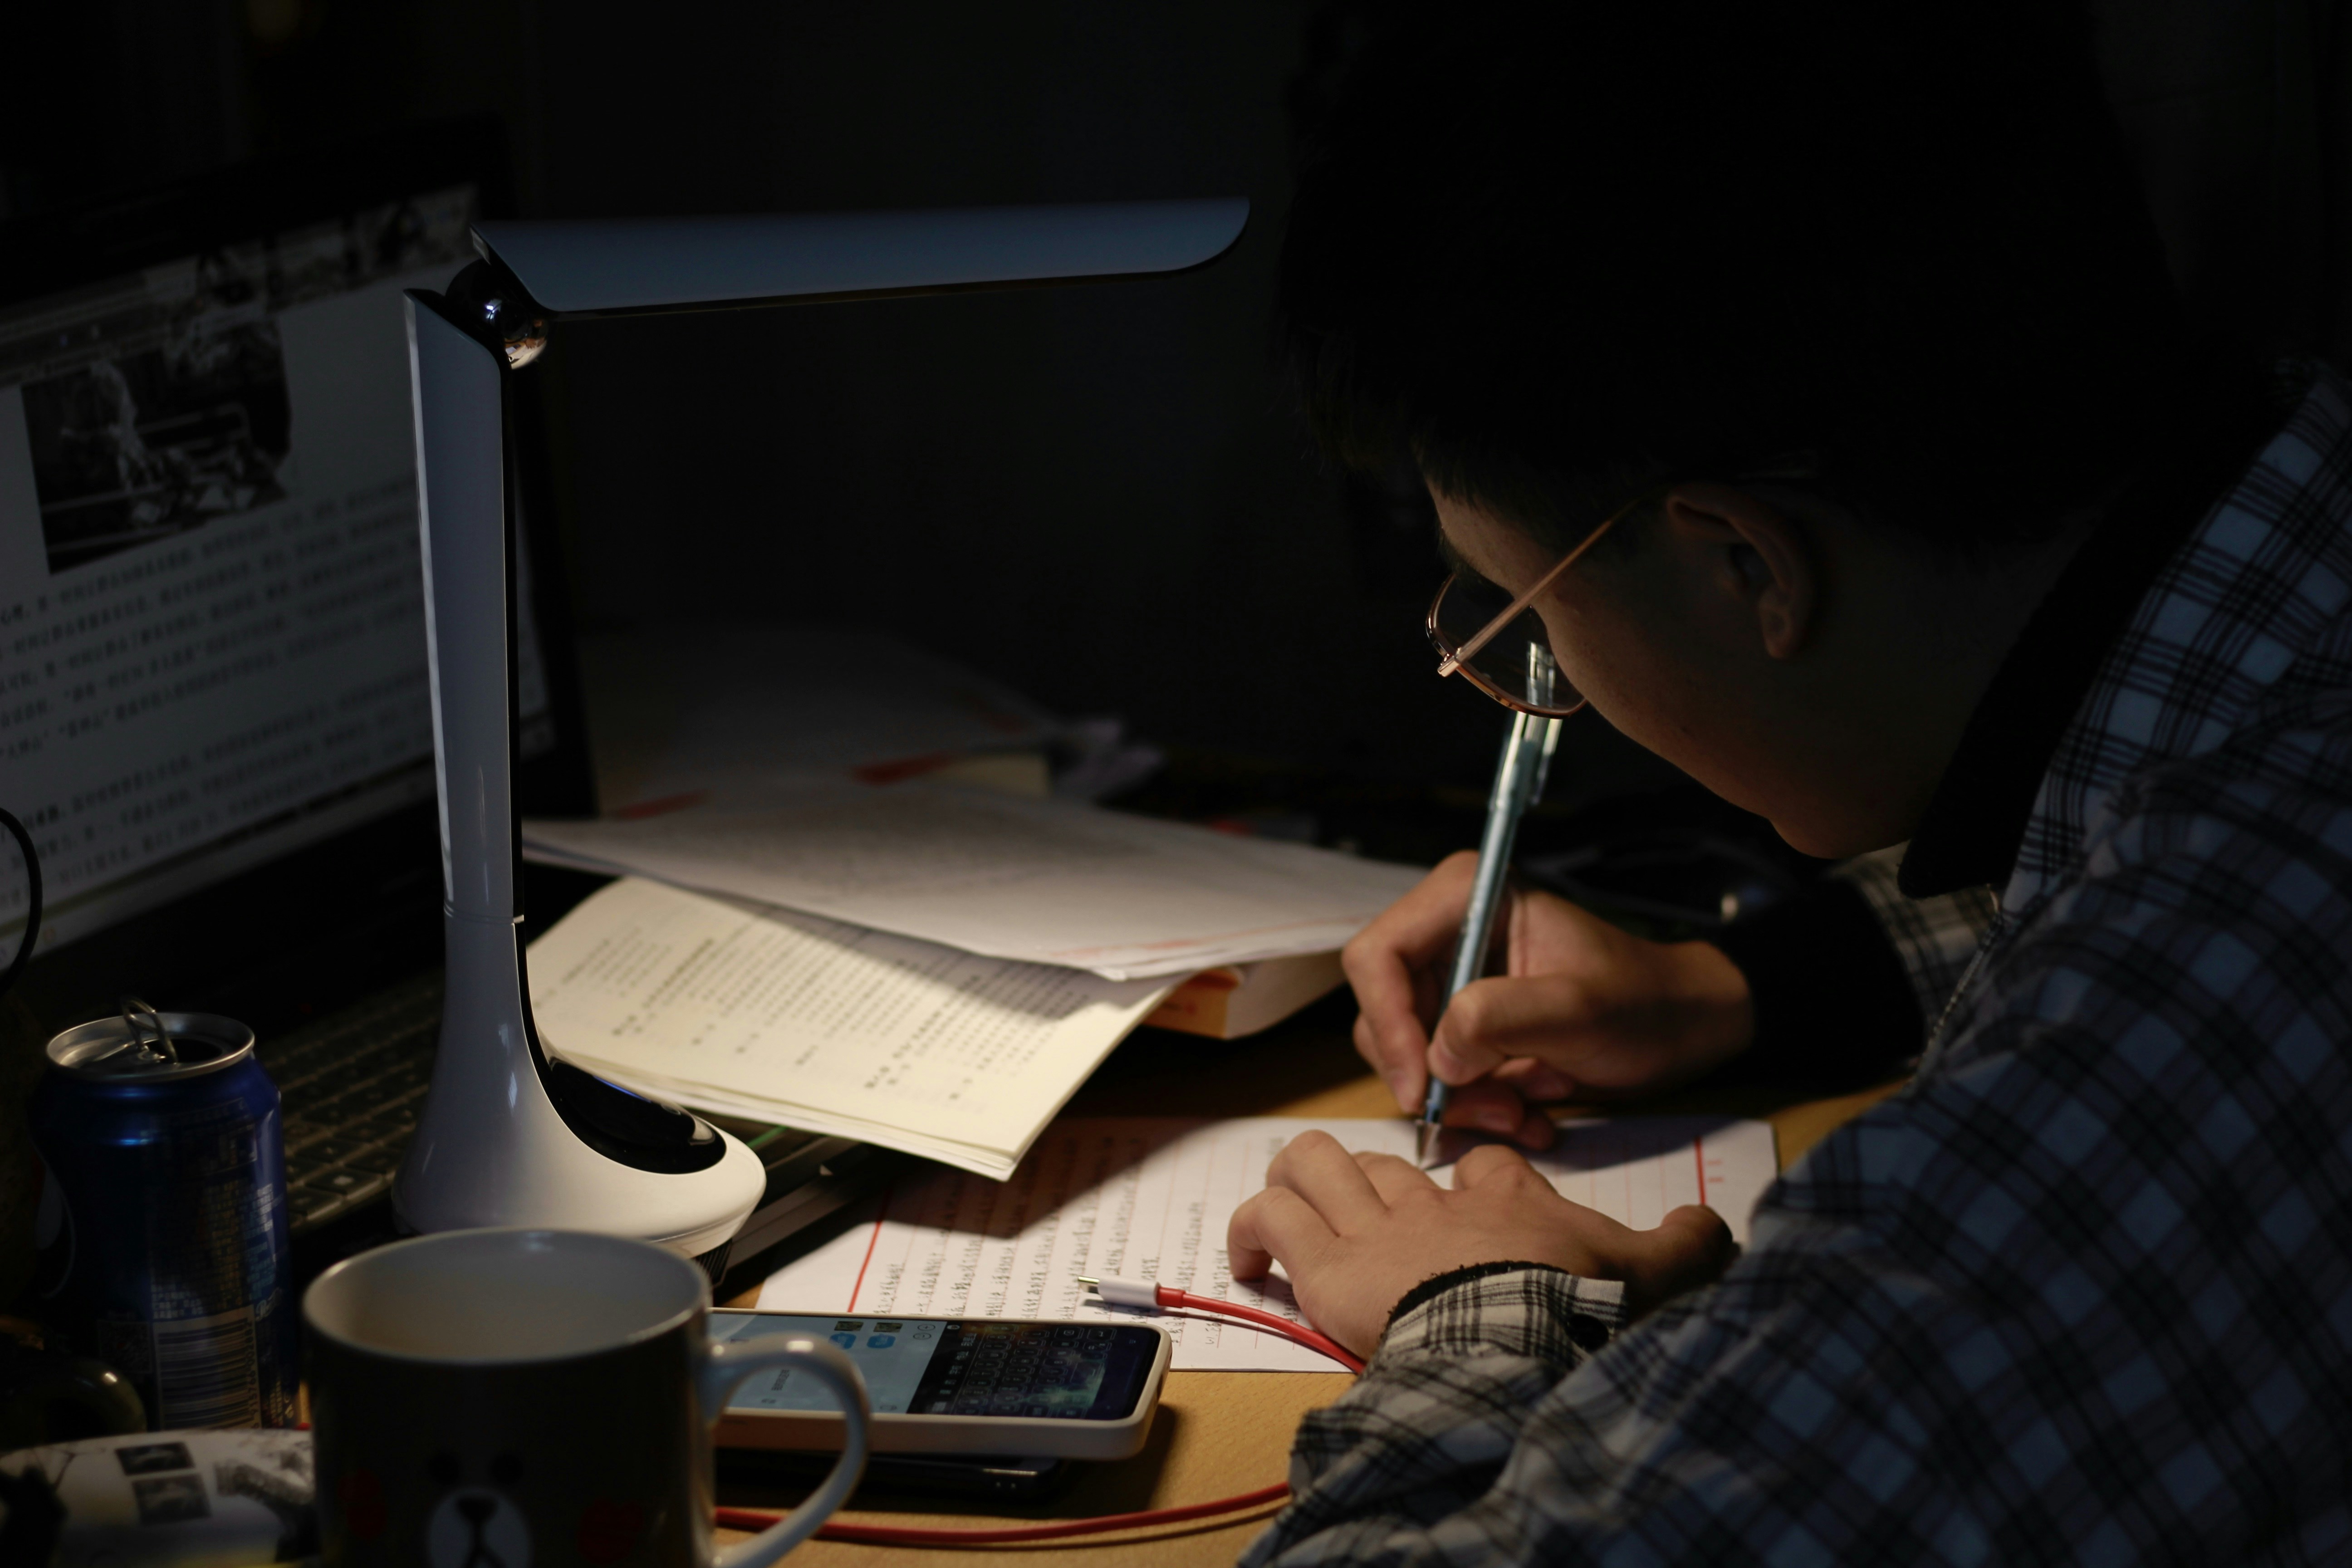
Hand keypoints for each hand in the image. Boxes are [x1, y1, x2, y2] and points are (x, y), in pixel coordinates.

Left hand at [1227, 1132, 1736, 1356]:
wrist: (1518, 1336)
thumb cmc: (1577, 1306)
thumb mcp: (1650, 1271)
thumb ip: (1682, 1244)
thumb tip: (1716, 1226)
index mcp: (1506, 1201)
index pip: (1483, 1163)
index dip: (1474, 1174)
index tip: (1476, 1200)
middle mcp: (1433, 1202)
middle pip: (1384, 1161)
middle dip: (1369, 1179)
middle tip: (1364, 1214)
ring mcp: (1375, 1227)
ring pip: (1314, 1162)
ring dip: (1298, 1179)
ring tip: (1290, 1213)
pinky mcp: (1325, 1261)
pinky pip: (1271, 1215)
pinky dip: (1251, 1226)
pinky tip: (1248, 1254)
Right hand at [1343, 851, 1755, 1146]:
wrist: (1679, 1029)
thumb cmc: (1642, 1003)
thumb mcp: (1581, 1008)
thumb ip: (1503, 1018)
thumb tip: (1437, 1056)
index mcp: (1466, 897)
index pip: (1378, 957)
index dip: (1388, 1024)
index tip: (1423, 1088)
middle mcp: (1446, 933)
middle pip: (1383, 1013)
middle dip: (1433, 1075)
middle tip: (1498, 1112)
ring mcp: (1452, 981)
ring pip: (1407, 1055)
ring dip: (1462, 1100)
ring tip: (1525, 1113)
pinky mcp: (1463, 1025)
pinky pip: (1438, 1077)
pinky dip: (1477, 1108)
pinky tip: (1530, 1114)